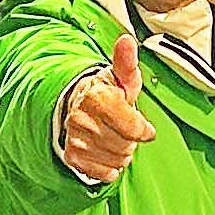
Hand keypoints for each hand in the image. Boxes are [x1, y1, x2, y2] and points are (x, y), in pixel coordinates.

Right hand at [59, 35, 157, 181]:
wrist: (77, 107)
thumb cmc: (107, 93)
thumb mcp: (121, 78)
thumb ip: (127, 62)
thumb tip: (127, 40)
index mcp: (97, 97)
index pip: (134, 128)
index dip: (143, 129)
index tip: (143, 126)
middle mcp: (81, 118)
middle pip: (126, 146)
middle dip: (131, 140)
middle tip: (124, 129)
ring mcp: (75, 138)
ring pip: (117, 161)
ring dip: (121, 154)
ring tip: (114, 138)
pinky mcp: (71, 157)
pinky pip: (103, 173)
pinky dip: (109, 167)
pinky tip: (104, 152)